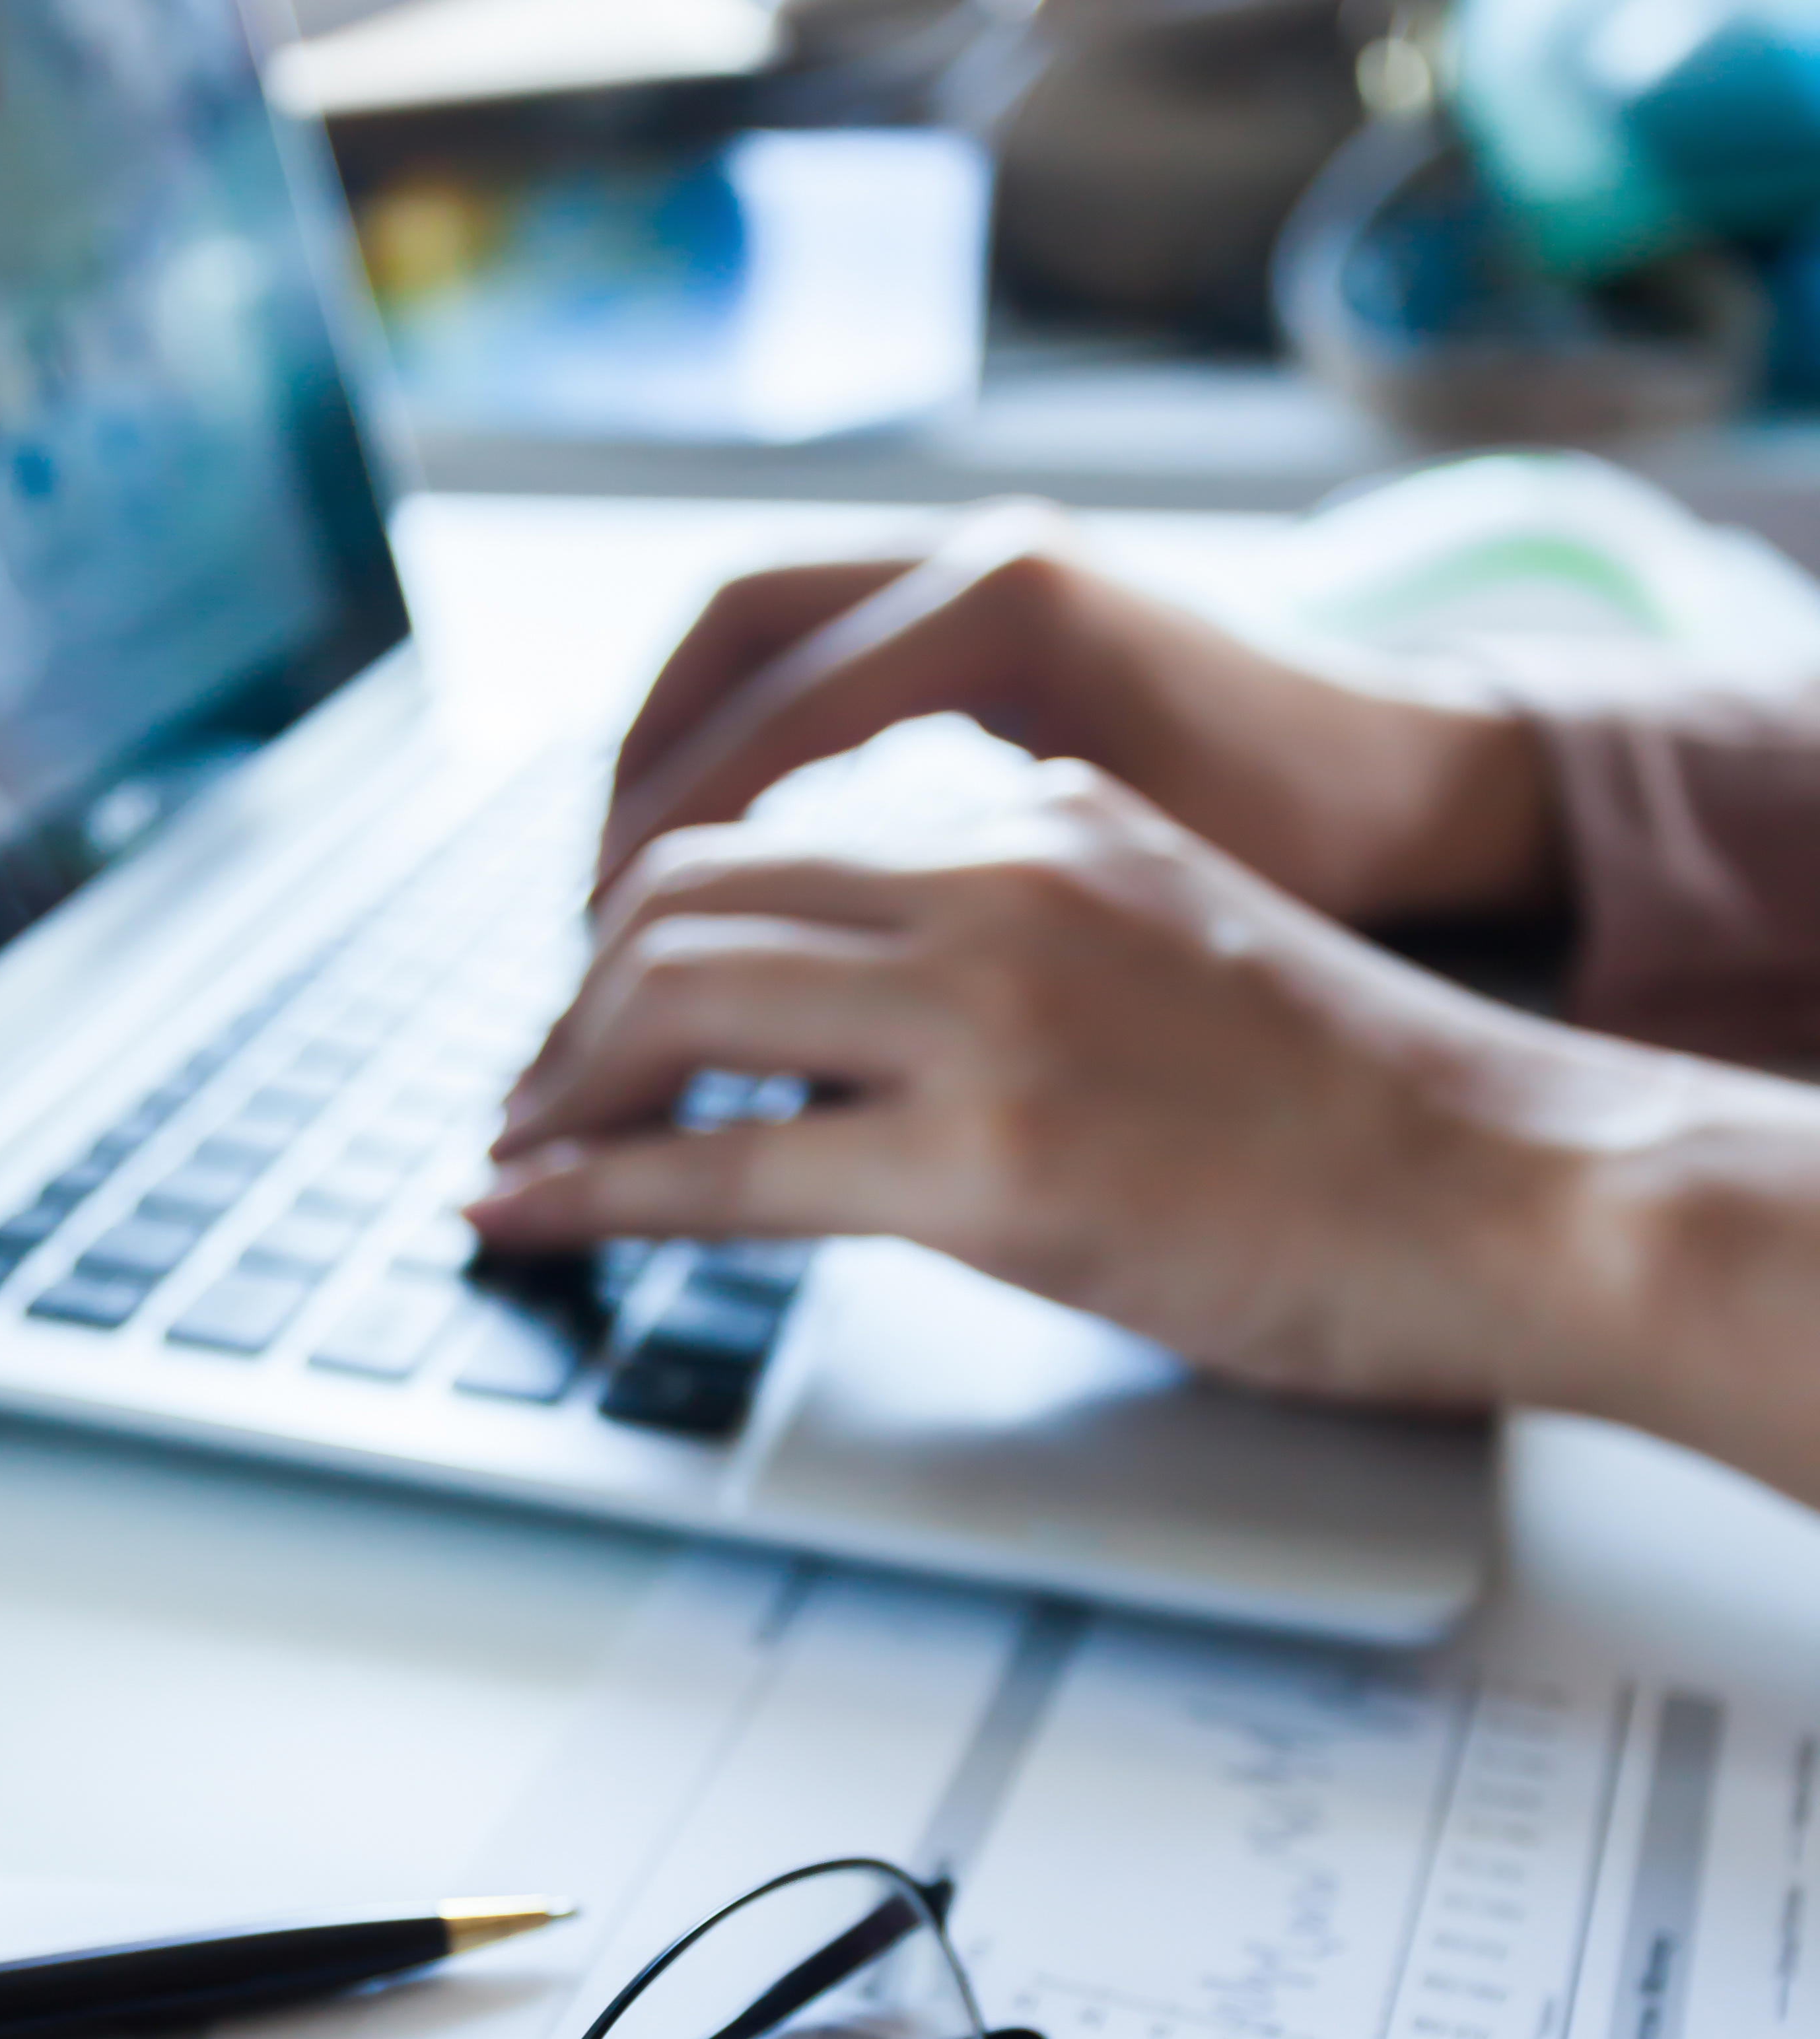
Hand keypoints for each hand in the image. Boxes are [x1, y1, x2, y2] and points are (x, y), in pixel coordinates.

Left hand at [483, 766, 1690, 1409]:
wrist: (1518, 1185)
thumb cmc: (1365, 1110)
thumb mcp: (1165, 951)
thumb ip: (1014, 946)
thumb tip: (849, 1029)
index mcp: (1039, 821)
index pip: (768, 832)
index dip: (633, 923)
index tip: (582, 1014)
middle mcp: (997, 884)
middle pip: (684, 900)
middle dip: (567, 1007)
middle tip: (524, 1097)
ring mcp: (991, 1020)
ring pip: (674, 1003)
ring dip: (560, 1090)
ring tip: (520, 1159)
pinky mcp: (993, 1168)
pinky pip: (724, 1170)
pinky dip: (593, 1192)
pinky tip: (525, 1216)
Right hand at [594, 511, 1563, 934]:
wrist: (1441, 795)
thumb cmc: (1324, 884)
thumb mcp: (1120, 928)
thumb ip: (944, 966)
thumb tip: (759, 1078)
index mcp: (1013, 615)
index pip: (758, 730)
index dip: (654, 877)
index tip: (595, 991)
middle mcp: (988, 561)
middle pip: (722, 648)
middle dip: (628, 810)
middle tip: (577, 957)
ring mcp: (990, 565)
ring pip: (752, 641)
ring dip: (668, 780)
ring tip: (617, 928)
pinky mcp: (1000, 604)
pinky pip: (818, 659)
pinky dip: (747, 760)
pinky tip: (723, 878)